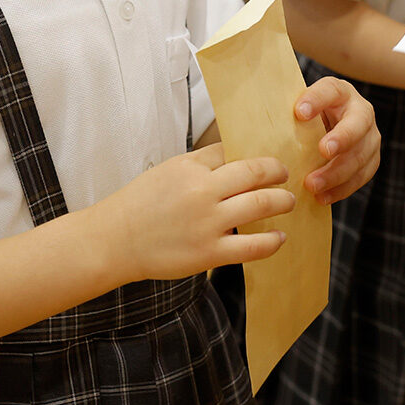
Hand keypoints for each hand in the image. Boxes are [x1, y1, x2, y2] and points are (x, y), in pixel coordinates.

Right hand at [97, 143, 293, 281]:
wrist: (115, 239)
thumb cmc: (140, 204)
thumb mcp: (167, 170)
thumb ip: (199, 163)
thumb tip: (233, 157)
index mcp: (190, 167)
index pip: (232, 152)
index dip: (254, 154)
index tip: (266, 160)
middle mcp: (202, 191)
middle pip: (255, 173)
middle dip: (277, 172)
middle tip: (285, 174)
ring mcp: (208, 223)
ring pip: (261, 205)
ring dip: (282, 201)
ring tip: (289, 201)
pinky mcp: (209, 252)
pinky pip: (252, 246)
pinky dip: (272, 241)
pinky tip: (280, 237)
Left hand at [294, 77, 379, 204]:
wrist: (329, 127)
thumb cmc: (307, 117)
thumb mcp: (300, 107)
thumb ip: (288, 110)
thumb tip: (256, 121)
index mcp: (339, 91)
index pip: (330, 90)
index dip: (317, 100)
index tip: (299, 112)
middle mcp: (360, 110)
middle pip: (357, 124)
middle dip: (342, 138)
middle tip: (323, 151)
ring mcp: (370, 136)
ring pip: (361, 154)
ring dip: (337, 172)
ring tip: (313, 185)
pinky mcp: (371, 159)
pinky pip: (361, 176)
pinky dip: (342, 189)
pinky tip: (322, 197)